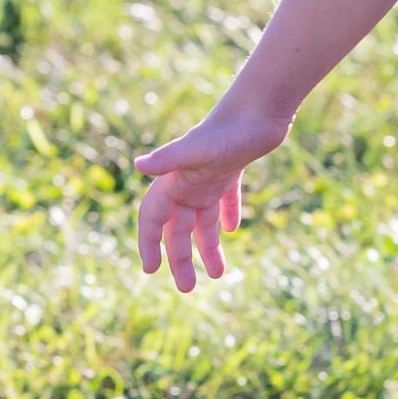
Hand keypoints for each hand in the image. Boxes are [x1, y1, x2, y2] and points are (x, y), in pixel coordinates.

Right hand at [135, 102, 290, 291]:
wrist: (259, 109)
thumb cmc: (228, 129)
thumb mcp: (196, 149)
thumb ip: (168, 159)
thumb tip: (138, 166)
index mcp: (174, 181)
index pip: (152, 219)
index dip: (149, 244)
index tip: (150, 270)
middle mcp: (188, 181)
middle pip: (178, 229)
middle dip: (180, 259)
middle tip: (187, 289)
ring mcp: (210, 176)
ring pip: (203, 221)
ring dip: (207, 247)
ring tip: (219, 276)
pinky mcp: (233, 170)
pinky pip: (226, 200)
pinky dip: (228, 215)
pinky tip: (234, 230)